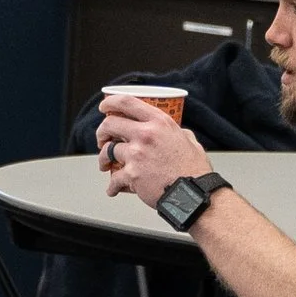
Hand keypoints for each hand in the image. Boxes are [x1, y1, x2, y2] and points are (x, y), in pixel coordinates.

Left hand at [96, 94, 210, 208]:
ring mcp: (137, 154)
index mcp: (159, 123)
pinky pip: (113, 178)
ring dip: (103, 159)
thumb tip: (172, 132)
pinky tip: (114, 188)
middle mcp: (146, 134)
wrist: (193, 194)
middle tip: (102, 140)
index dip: (110, 102)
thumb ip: (176, 133)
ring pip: (107, 151)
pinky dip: (112, 186)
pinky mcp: (131, 174)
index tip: (104, 106)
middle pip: (109, 124)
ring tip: (106, 165)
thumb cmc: (193, 170)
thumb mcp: (189, 141)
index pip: (127, 102)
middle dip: (102, 132)